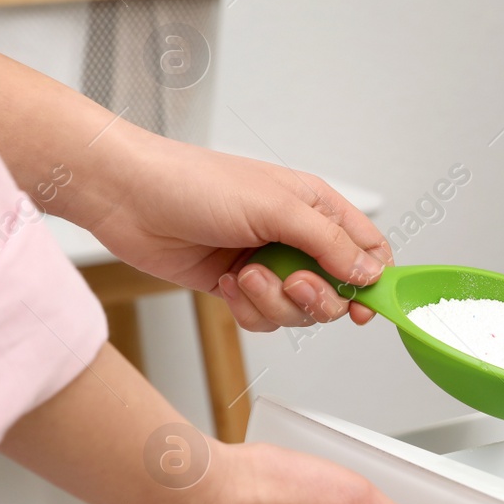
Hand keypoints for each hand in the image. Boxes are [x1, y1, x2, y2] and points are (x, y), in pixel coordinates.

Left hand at [88, 136, 391, 331]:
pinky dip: (247, 309)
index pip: (368, 250)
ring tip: (245, 275)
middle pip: (338, 291)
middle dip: (315, 297)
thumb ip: (331, 245)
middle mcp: (297, 239)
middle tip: (291, 281)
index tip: (365, 305)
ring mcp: (269, 265)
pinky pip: (264, 318)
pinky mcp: (238, 288)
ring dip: (273, 302)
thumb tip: (371, 274)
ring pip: (300, 310)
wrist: (128, 198)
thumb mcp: (278, 209)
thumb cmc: (198, 184)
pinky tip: (226, 284)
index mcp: (317, 209)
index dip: (374, 282)